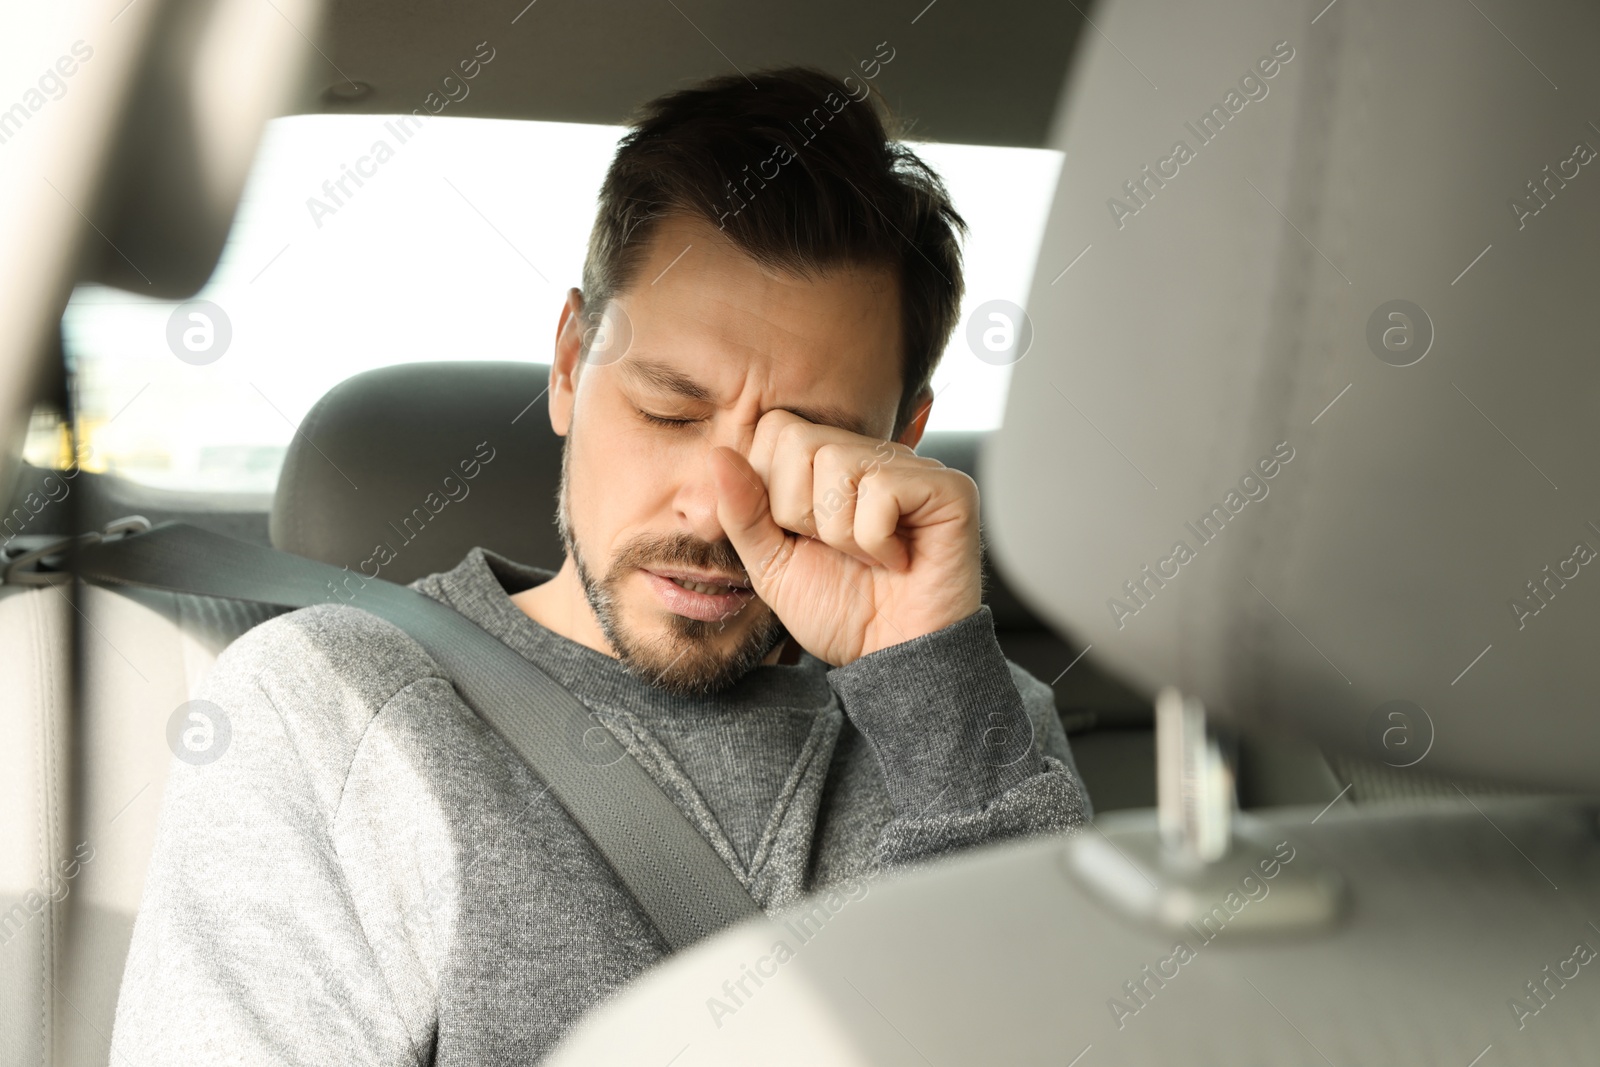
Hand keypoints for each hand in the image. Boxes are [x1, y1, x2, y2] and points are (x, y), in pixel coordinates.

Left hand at [708, 409, 982, 666]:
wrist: (889, 659)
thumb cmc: (839, 611)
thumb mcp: (771, 564)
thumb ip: (743, 511)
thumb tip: (719, 455)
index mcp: (830, 463)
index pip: (775, 429)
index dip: (770, 489)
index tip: (799, 537)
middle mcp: (873, 455)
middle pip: (798, 440)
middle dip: (799, 511)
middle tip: (834, 549)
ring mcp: (913, 467)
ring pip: (837, 464)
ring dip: (838, 531)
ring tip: (865, 556)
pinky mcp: (950, 489)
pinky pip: (882, 490)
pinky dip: (876, 539)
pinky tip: (896, 559)